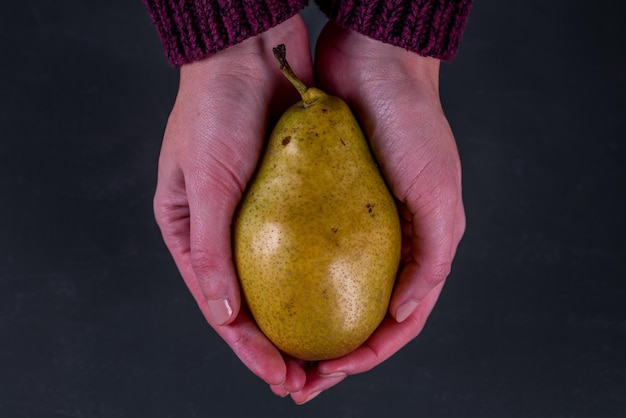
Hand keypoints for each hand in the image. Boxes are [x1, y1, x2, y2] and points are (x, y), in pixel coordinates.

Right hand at [153, 15, 314, 390]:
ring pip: (280, 282)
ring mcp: (257, 216)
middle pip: (252, 302)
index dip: (250, 348)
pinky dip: (317, 278)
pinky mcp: (288, 198)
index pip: (220, 305)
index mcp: (189, 232)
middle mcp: (223, 231)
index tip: (281, 378)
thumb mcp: (205, 180)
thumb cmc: (216, 108)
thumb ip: (211, 249)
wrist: (251, 51)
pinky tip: (339, 301)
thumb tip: (223, 316)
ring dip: (301, 320)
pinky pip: (303, 248)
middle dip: (277, 346)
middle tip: (307, 383)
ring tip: (327, 359)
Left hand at [288, 22, 465, 402]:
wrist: (371, 62)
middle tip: (300, 380)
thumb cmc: (411, 121)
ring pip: (328, 291)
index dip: (370, 352)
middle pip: (358, 312)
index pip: (399, 318)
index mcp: (421, 244)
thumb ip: (432, 255)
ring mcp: (352, 224)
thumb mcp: (435, 188)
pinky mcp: (320, 203)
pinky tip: (268, 299)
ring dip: (307, 326)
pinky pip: (303, 252)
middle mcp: (386, 242)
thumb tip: (405, 313)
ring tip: (278, 354)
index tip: (333, 370)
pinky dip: (290, 282)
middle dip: (333, 352)